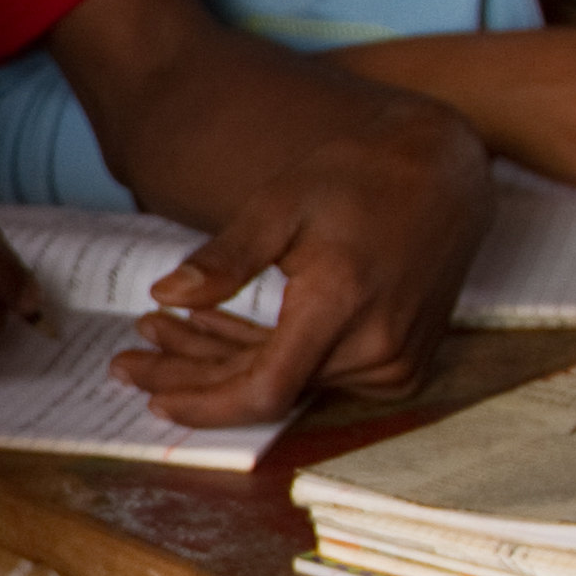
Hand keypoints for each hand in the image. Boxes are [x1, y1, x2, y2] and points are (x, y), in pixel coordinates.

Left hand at [109, 96, 484, 419]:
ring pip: (287, 379)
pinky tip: (213, 334)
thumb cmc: (358, 176)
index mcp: (343, 305)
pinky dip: (265, 355)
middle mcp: (376, 348)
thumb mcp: (281, 203)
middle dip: (192, 374)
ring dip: (222, 361)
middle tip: (130, 359)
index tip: (148, 394)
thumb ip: (225, 257)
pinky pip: (316, 370)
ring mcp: (395, 362)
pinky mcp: (401, 362)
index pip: (262, 389)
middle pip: (265, 386)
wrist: (444, 173)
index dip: (202, 402)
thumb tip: (165, 295)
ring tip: (158, 335)